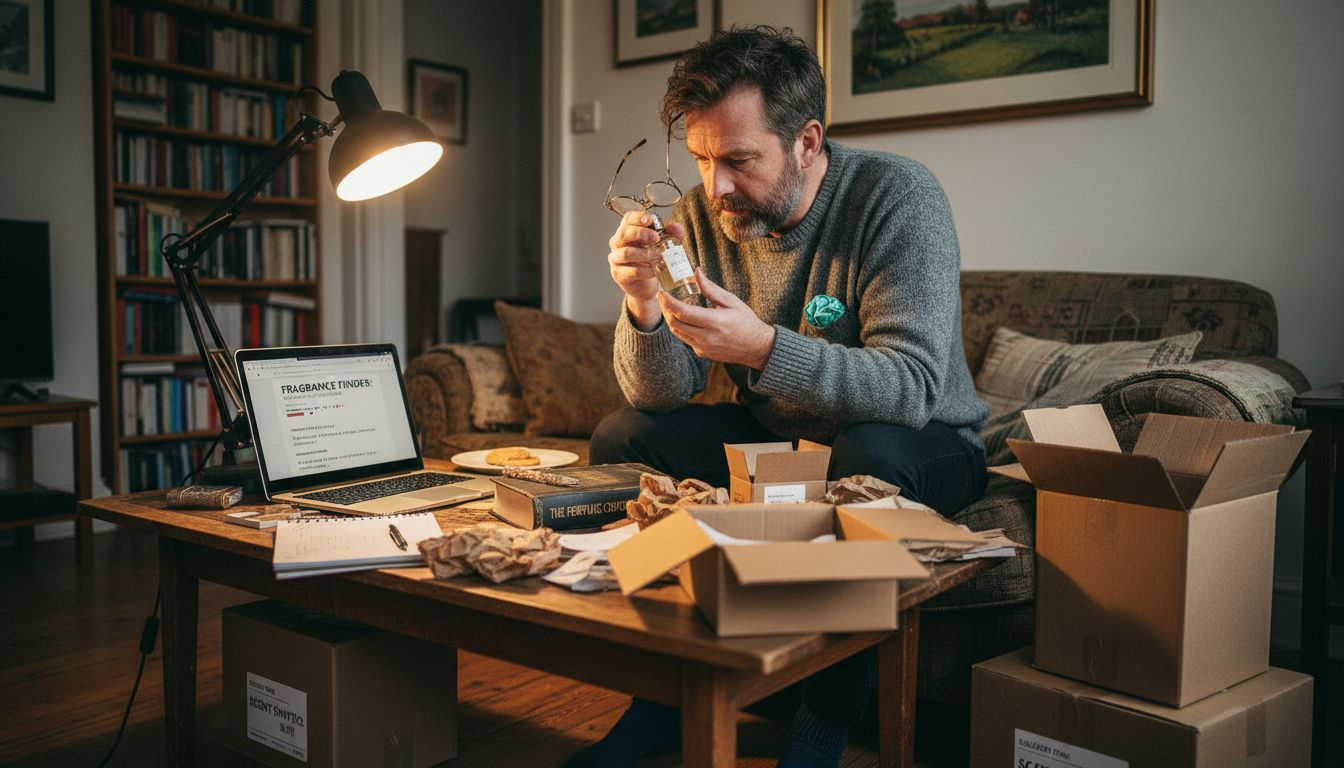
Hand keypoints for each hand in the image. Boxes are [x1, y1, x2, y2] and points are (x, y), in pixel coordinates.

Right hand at [607, 211, 687, 329]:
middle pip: (624, 233)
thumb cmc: (651, 260)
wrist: (645, 284)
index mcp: (627, 231)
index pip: (628, 219)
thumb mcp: (663, 244)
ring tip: (659, 255)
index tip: (649, 219)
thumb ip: (670, 234)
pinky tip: (655, 270)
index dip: (637, 217)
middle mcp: (618, 243)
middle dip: (641, 234)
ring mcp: (616, 259)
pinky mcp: (619, 274)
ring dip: (645, 254)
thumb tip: (676, 227)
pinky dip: (646, 270)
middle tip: (656, 238)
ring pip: (627, 253)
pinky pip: (632, 271)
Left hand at [658, 269, 776, 369]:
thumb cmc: (746, 321)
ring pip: (678, 332)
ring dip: (671, 319)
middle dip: (666, 309)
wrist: (757, 347)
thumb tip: (696, 272)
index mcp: (715, 322)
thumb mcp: (731, 301)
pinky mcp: (703, 353)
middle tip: (662, 297)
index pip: (684, 312)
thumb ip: (711, 288)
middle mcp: (707, 337)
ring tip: (669, 306)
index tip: (662, 293)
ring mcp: (704, 347)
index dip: (669, 302)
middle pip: (675, 323)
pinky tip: (683, 319)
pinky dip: (681, 328)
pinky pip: (685, 339)